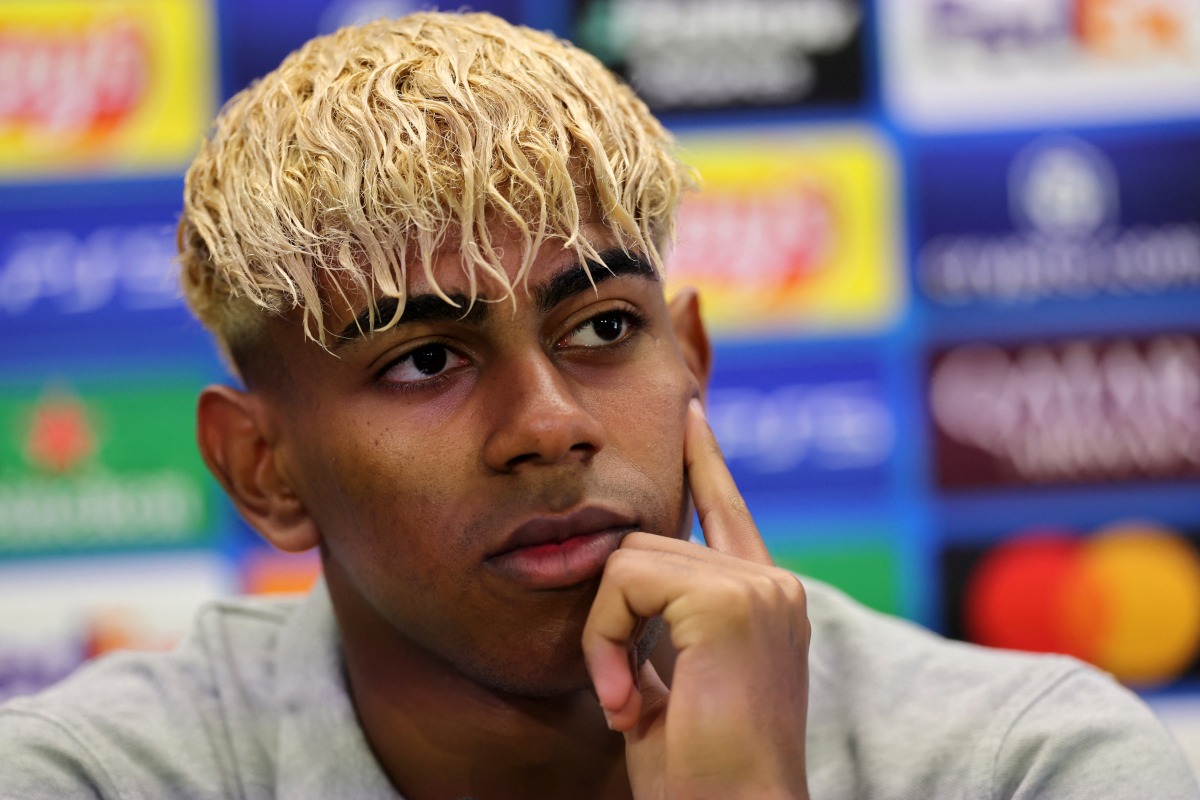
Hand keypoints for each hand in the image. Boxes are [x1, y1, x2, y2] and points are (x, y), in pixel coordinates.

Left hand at [583, 399, 810, 798]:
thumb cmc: (699, 773)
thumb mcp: (675, 679)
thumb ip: (665, 619)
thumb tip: (622, 566)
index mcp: (764, 602)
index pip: (728, 512)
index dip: (704, 461)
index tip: (690, 411)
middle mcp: (772, 585)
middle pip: (647, 546)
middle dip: (610, 619)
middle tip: (622, 697)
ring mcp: (759, 587)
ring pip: (628, 561)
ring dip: (605, 637)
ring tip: (627, 704)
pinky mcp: (732, 598)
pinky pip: (624, 582)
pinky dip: (605, 641)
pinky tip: (627, 701)